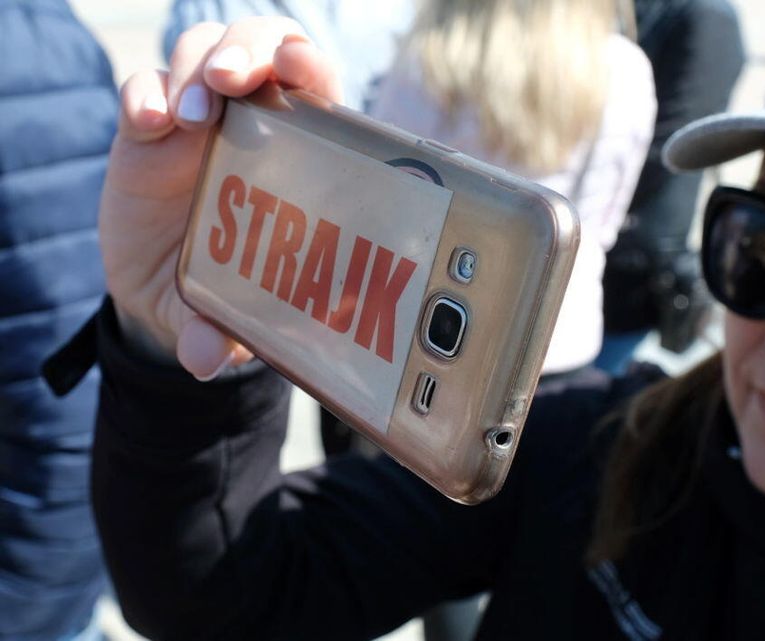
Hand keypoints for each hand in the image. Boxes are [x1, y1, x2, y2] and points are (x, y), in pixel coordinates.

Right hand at [99, 17, 342, 379]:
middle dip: (250, 50)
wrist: (166, 293)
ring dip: (197, 66)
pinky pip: (143, 86)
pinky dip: (145, 94)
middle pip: (260, 47)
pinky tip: (149, 124)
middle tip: (234, 82)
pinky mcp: (145, 128)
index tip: (299, 69)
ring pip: (202, 49)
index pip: (315, 84)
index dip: (310, 64)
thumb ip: (221, 332)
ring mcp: (197, 120)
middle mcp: (251, 124)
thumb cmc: (225, 292)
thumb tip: (209, 359)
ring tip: (190, 115)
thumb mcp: (226, 315)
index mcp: (297, 152)